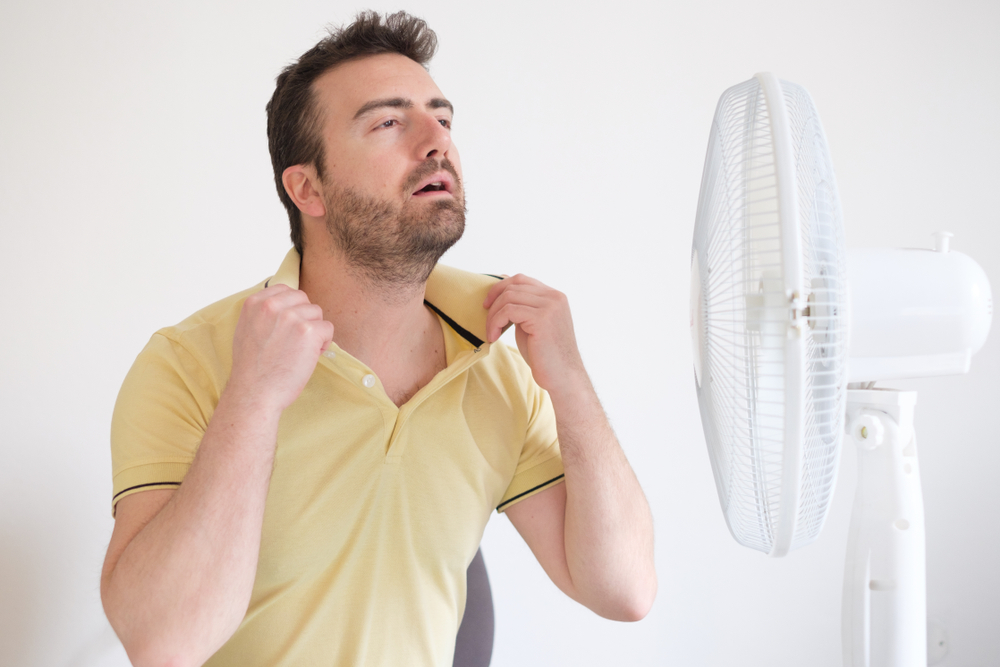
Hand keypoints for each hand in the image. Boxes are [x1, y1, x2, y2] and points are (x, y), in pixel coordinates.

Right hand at [228, 284, 333, 412]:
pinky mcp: (309, 331)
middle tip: (295, 342)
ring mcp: (291, 317)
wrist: (254, 393)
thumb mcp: (246, 329)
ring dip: (314, 331)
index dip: (292, 309)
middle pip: (303, 300)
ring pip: (317, 313)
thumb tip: (283, 303)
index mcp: (254, 302)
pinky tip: (310, 356)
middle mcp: (271, 305)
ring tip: (300, 351)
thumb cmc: (251, 368)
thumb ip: (262, 313)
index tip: (288, 328)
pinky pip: (328, 328)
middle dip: (304, 318)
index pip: (285, 290)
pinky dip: (324, 343)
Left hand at [483, 274, 585, 395]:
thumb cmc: (545, 355)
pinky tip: (493, 337)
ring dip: (493, 315)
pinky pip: (508, 311)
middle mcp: (554, 297)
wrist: (563, 377)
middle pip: (514, 285)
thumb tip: (502, 295)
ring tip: (491, 333)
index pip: (522, 279)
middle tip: (487, 320)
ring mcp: (550, 306)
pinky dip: (495, 322)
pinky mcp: (542, 318)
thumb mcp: (532, 325)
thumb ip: (523, 308)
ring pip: (509, 297)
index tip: (488, 303)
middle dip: (494, 301)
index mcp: (554, 296)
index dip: (500, 287)